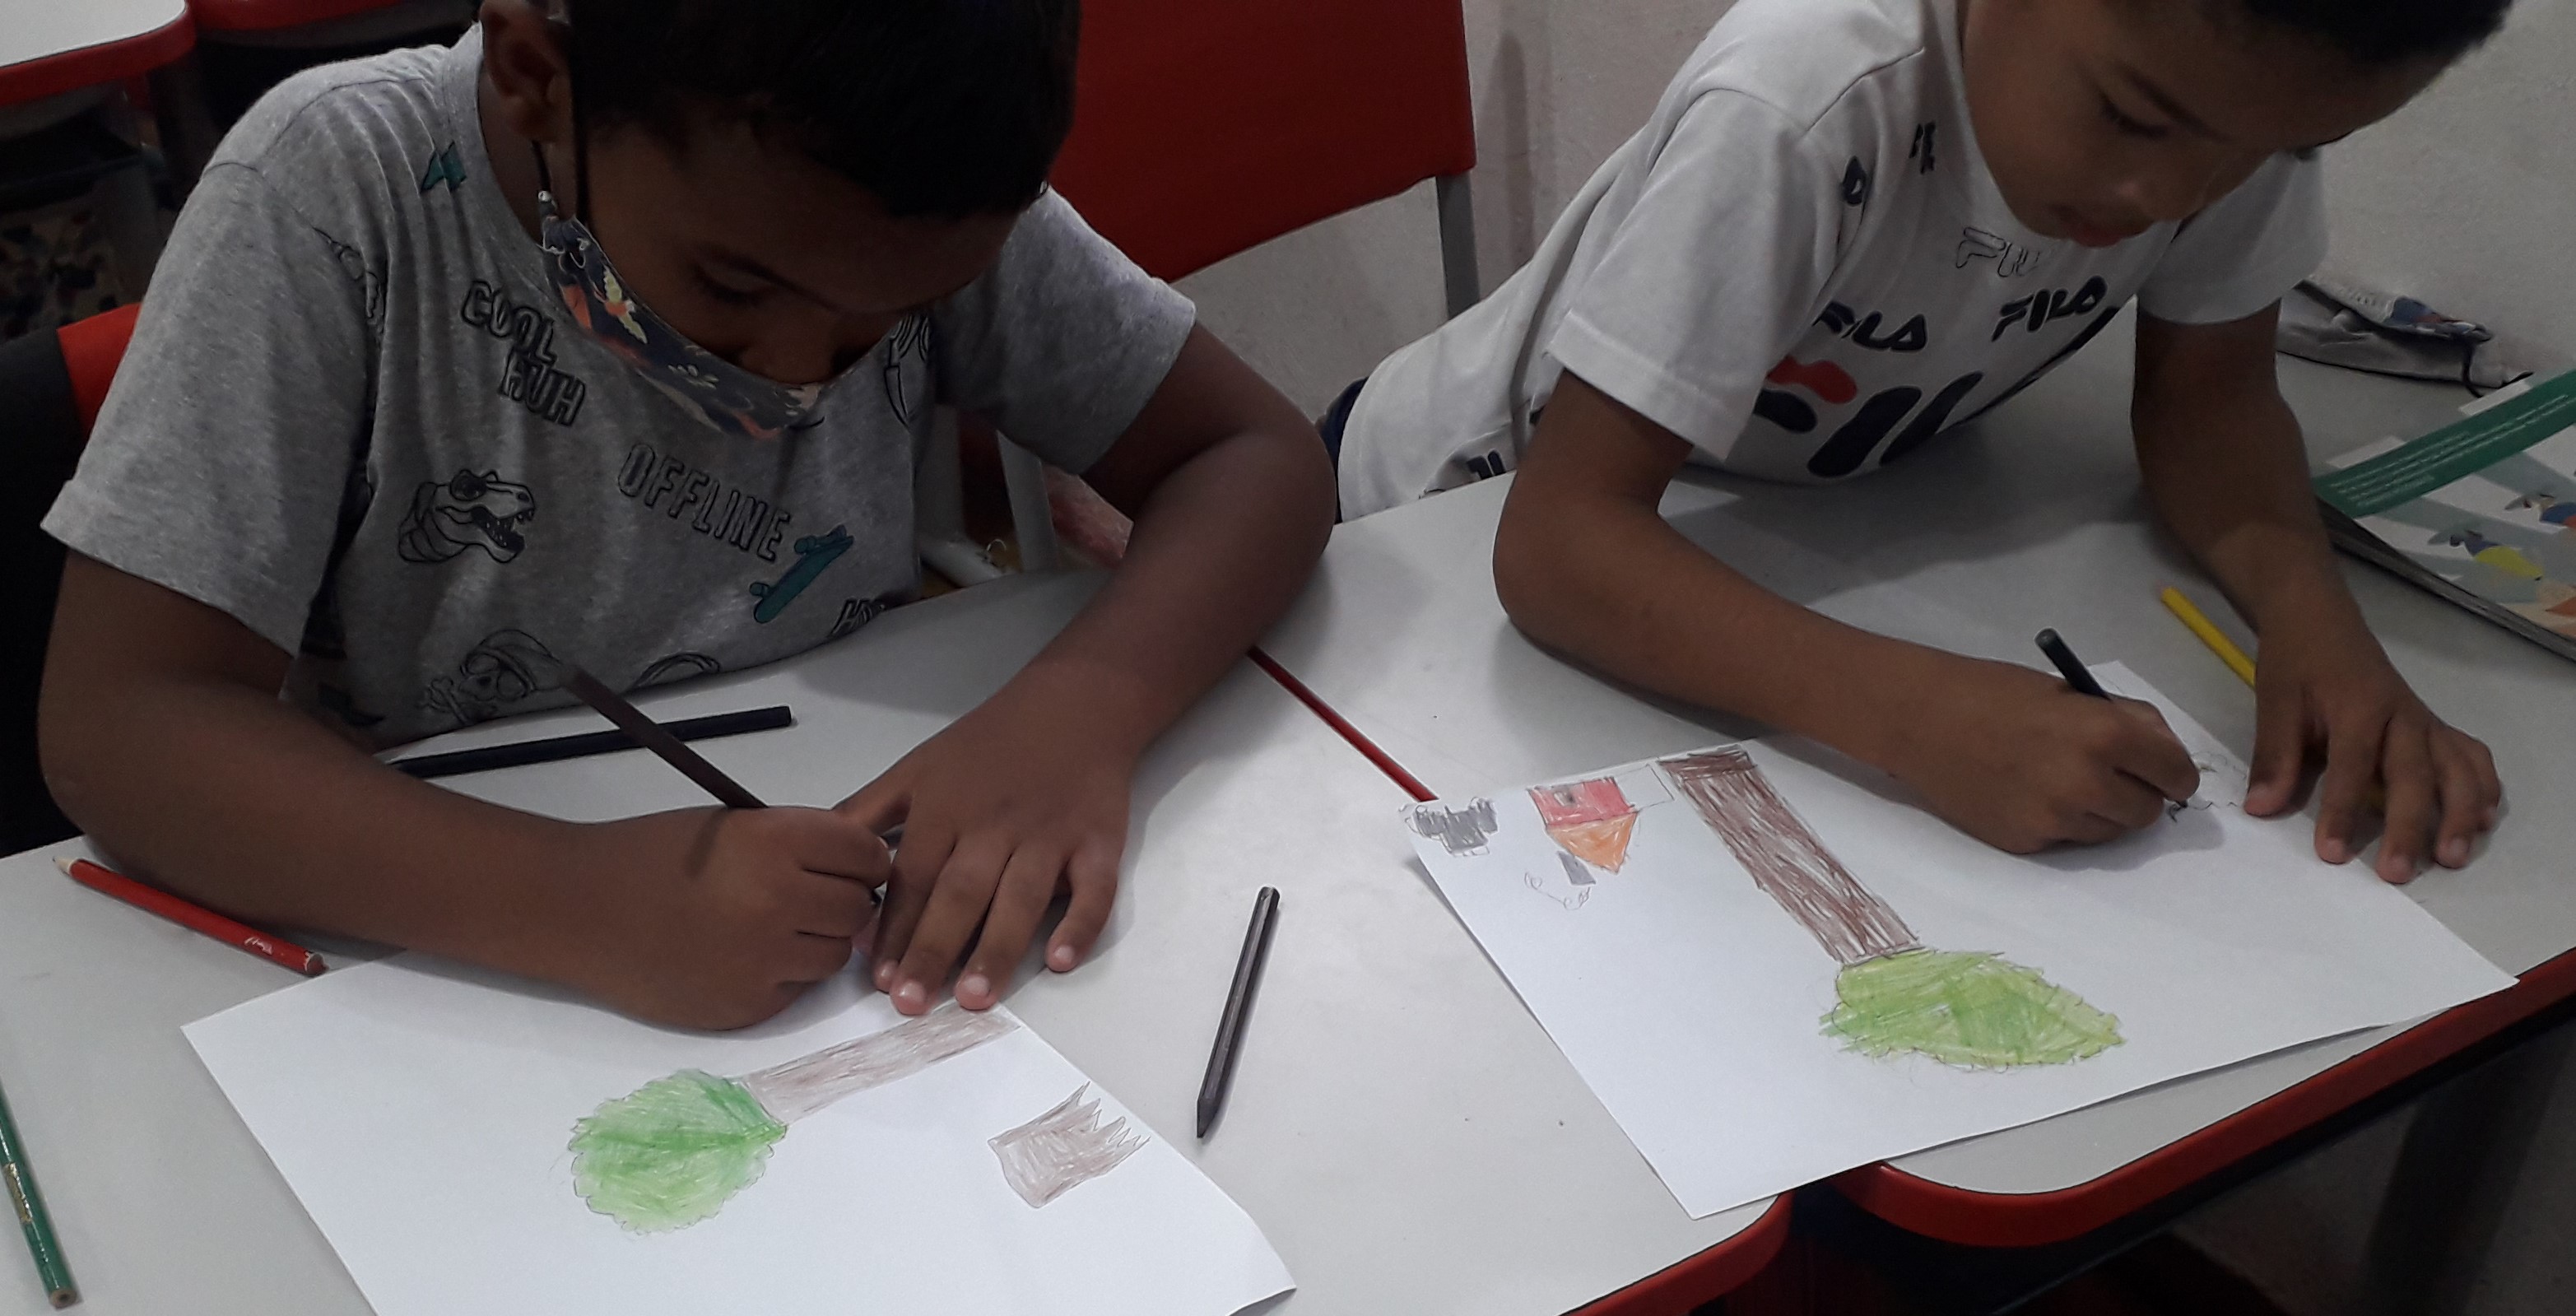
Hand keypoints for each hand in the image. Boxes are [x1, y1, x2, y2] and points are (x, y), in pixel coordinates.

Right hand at [562, 807, 886, 1029]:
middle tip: (810, 897)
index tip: (847, 865)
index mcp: (775, 842)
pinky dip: (782, 975)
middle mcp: (779, 901)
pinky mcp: (749, 1007)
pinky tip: (741, 956)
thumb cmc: (652, 855)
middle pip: (859, 909)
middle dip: (844, 901)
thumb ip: (798, 842)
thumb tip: (858, 865)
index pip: (867, 855)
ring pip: (834, 955)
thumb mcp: (732, 826)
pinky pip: (796, 990)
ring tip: (772, 927)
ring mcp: (765, 961)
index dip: (862, 860)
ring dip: (817, 941)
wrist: (579, 909)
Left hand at [838, 680, 1134, 1015]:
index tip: (875, 979)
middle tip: (911, 1004)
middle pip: (960, 894)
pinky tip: (1059, 961)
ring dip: (996, 949)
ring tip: (973, 999)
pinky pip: (1093, 889)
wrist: (1073, 705)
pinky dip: (1080, 925)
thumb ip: (866, 813)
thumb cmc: (988, 744)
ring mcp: (1050, 835)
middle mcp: (995, 825)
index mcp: (945, 808)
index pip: (913, 878)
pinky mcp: (1099, 842)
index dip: (893, 929)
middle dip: (933, 950)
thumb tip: (818, 861)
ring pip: (1020, 899)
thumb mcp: (917, 767)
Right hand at [1879, 653, 2201, 852]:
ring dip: (2101, 812)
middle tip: (2110, 774)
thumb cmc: (1995, 692)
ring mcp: (2055, 818)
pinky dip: (2060, 822)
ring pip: (2110, 832)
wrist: (1919, 719)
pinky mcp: (2026, 842)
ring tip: (2064, 782)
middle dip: (2138, 794)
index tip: (2162, 770)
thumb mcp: (2071, 693)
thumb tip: (2163, 754)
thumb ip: (2124, 722)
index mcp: (2105, 734)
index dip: (2173, 772)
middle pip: (2148, 813)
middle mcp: (2087, 783)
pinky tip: (2028, 793)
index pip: (2176, 774)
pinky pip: (2066, 839)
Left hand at [2245, 619, 2498, 881]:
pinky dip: (2481, 787)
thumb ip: (2274, 757)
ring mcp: (2425, 722)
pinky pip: (2470, 756)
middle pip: (2415, 776)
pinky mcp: (2435, 726)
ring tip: (2452, 858)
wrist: (2321, 620)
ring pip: (2456, 769)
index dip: (2341, 812)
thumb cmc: (2297, 663)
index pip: (2353, 767)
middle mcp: (2403, 717)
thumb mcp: (2275, 703)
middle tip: (2397, 874)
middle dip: (2409, 827)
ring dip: (2458, 814)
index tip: (2331, 854)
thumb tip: (2261, 808)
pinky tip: (2479, 820)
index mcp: (2360, 708)